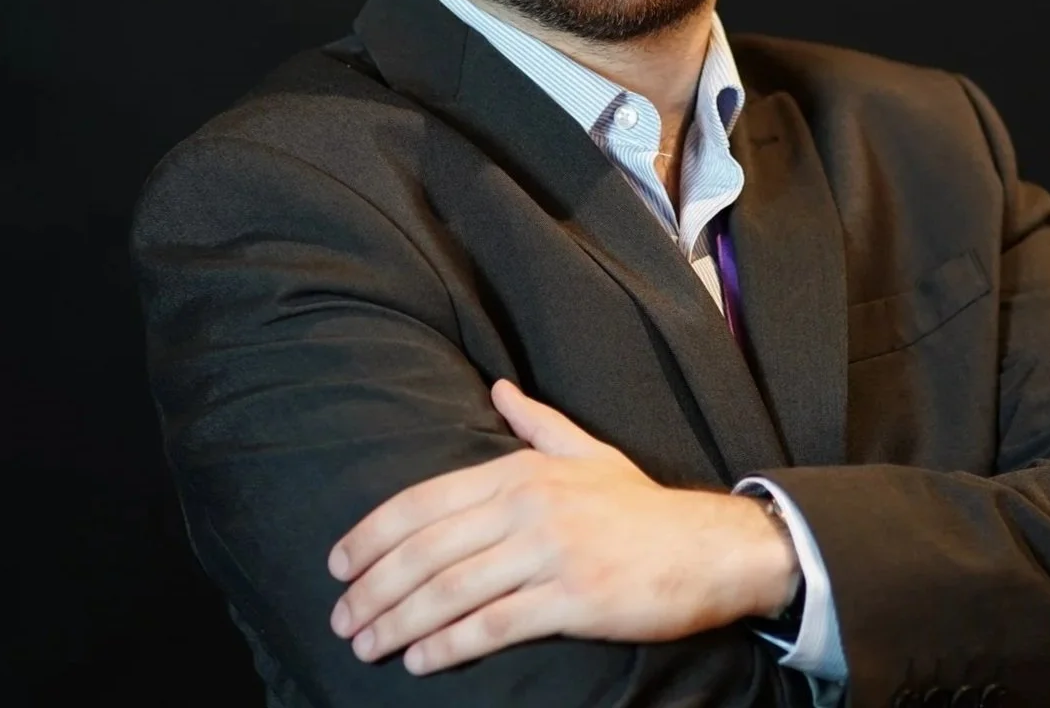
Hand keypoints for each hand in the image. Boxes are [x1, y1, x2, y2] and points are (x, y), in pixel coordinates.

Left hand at [327, 379, 798, 674]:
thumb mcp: (589, 453)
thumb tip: (498, 388)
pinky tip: (420, 661)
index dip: (372, 536)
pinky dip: (449, 645)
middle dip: (374, 588)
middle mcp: (529, 506)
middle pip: (427, 550)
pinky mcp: (573, 599)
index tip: (338, 566)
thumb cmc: (643, 507)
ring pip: (451, 590)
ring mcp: (551, 553)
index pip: (425, 502)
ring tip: (367, 645)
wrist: (711, 547)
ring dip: (399, 623)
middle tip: (341, 620)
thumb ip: (537, 423)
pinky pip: (495, 625)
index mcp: (522, 471)